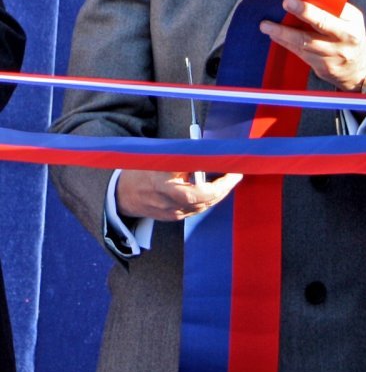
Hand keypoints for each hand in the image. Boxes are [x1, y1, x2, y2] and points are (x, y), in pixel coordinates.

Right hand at [115, 169, 241, 220]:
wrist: (123, 193)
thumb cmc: (142, 170)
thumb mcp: (161, 159)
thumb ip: (185, 160)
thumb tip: (211, 153)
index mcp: (164, 187)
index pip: (198, 193)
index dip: (219, 186)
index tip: (233, 173)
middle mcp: (169, 205)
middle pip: (205, 202)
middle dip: (224, 188)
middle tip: (236, 174)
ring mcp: (172, 214)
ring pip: (203, 207)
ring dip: (218, 194)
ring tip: (228, 178)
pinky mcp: (174, 218)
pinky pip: (197, 210)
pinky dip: (208, 199)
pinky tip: (216, 188)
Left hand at [260, 0, 365, 90]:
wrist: (359, 67)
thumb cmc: (351, 34)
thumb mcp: (351, 18)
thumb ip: (332, 7)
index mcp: (349, 28)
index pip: (325, 18)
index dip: (306, 10)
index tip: (288, 0)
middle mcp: (340, 45)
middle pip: (312, 34)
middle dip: (288, 26)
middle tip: (269, 17)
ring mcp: (331, 58)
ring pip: (302, 46)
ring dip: (282, 35)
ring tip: (266, 26)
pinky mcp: (322, 69)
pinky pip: (300, 54)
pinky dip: (286, 44)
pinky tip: (275, 36)